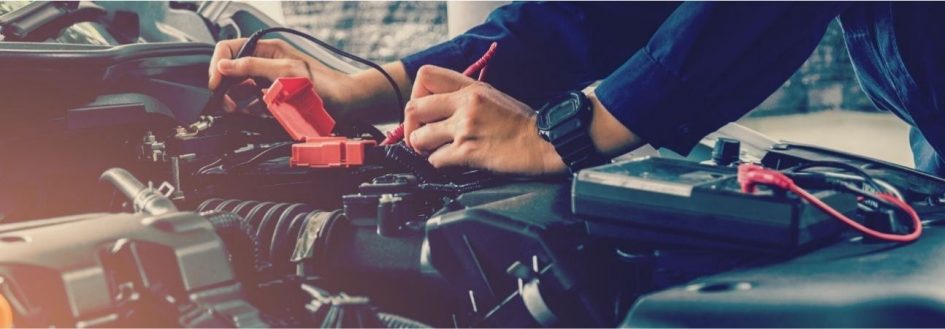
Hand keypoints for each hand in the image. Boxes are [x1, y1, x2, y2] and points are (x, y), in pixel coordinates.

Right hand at [209, 38, 354, 113]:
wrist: (344, 103)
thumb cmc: (323, 84)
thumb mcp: (285, 71)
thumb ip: (253, 66)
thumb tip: (225, 65)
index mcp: (268, 49)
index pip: (231, 49)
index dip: (218, 65)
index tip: (215, 83)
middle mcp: (266, 63)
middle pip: (232, 70)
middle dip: (223, 85)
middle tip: (221, 101)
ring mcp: (269, 80)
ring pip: (240, 87)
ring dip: (233, 98)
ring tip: (232, 108)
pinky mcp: (273, 98)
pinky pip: (252, 102)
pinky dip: (246, 108)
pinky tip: (247, 113)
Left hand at [404, 65, 566, 174]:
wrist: (544, 142)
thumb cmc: (521, 123)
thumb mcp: (492, 96)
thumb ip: (465, 96)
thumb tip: (438, 106)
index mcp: (471, 87)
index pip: (425, 76)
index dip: (416, 94)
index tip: (423, 110)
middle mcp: (465, 104)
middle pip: (413, 108)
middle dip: (410, 127)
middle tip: (420, 136)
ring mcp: (466, 127)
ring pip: (419, 137)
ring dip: (422, 148)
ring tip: (433, 151)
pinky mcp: (468, 151)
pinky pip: (436, 159)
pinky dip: (438, 163)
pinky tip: (450, 162)